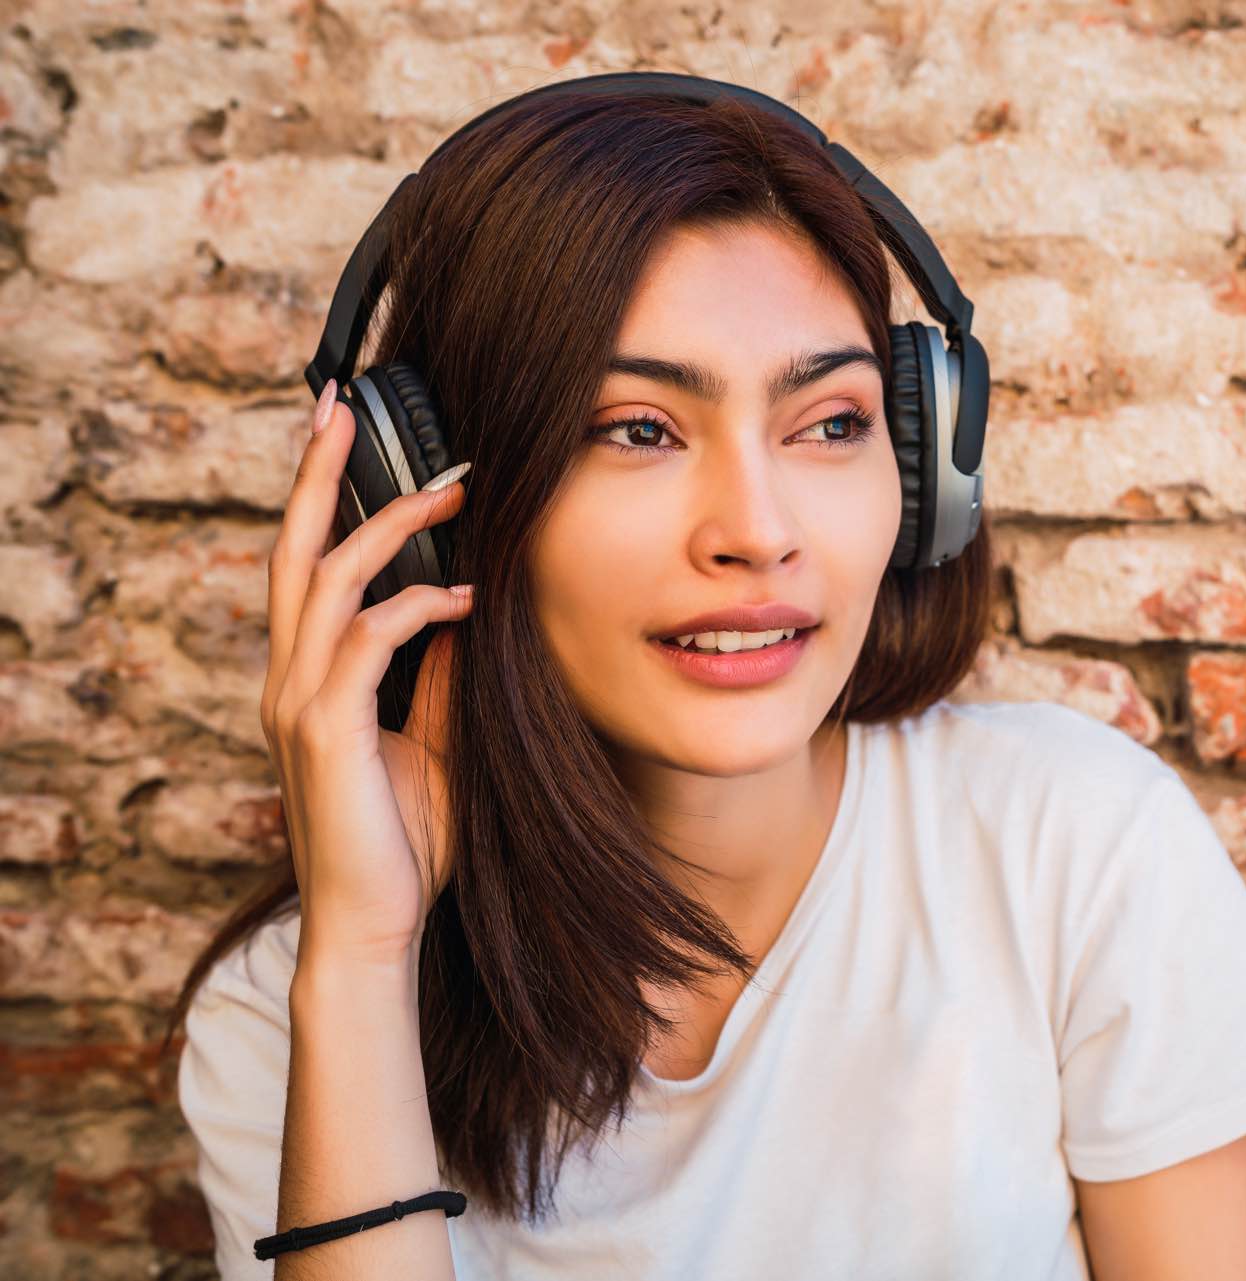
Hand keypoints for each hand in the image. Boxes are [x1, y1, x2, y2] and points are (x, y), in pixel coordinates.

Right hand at [261, 379, 471, 964]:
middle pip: (293, 550)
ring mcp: (299, 702)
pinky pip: (365, 643)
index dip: (325, 499)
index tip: (355, 439)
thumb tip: (468, 605)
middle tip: (341, 406)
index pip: (310, 566)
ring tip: (451, 490)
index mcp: (311, 676)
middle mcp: (291, 678)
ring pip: (327, 581)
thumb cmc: (407, 839)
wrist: (374, 923)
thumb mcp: (439, 736)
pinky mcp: (324, 730)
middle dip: (318, 473)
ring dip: (388, 525)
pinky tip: (466, 598)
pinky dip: (416, 609)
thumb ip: (442, 672)